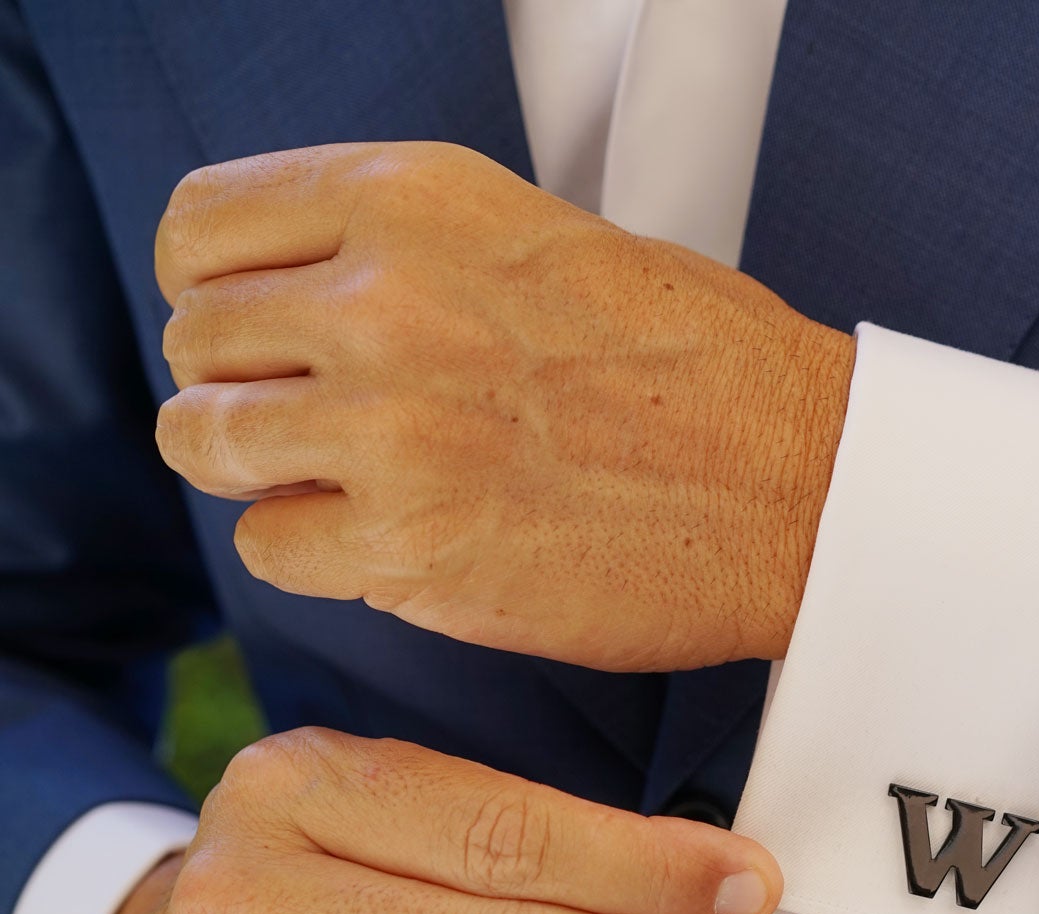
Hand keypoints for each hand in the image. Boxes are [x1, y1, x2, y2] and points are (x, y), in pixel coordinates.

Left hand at [152, 141, 855, 672]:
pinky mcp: (409, 545)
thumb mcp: (555, 237)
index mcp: (419, 199)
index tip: (254, 328)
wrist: (808, 487)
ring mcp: (389, 426)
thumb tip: (310, 293)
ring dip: (265, 471)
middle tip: (322, 419)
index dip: (217, 287)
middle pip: (194, 341)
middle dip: (246, 385)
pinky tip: (397, 538)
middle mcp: (386, 299)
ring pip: (204, 444)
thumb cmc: (711, 371)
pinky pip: (268, 547)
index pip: (203, 225)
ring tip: (350, 481)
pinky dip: (318, 553)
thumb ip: (416, 250)